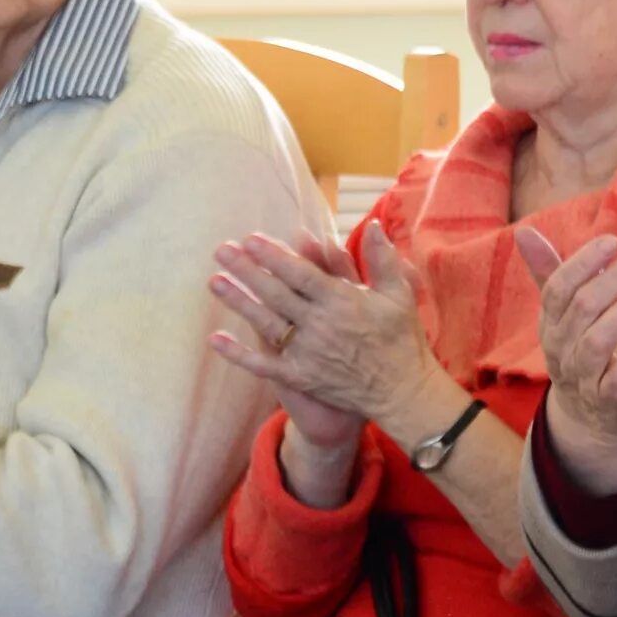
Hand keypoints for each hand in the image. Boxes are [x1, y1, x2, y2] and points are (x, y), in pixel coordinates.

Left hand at [208, 224, 440, 459]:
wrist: (403, 392)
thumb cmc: (402, 340)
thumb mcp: (399, 294)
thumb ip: (381, 258)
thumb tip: (371, 224)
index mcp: (342, 300)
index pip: (300, 273)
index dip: (273, 255)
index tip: (251, 239)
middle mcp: (320, 325)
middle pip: (275, 293)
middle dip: (247, 269)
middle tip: (221, 250)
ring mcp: (307, 353)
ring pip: (265, 322)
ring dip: (238, 301)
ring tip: (214, 281)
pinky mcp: (301, 377)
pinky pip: (264, 365)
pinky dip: (239, 354)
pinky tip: (216, 339)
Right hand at [518, 226, 616, 494]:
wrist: (596, 421)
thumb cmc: (585, 352)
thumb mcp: (567, 315)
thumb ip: (551, 274)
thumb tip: (524, 231)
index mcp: (551, 324)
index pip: (558, 289)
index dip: (583, 262)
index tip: (614, 240)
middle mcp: (561, 350)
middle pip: (582, 308)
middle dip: (616, 276)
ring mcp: (582, 378)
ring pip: (596, 342)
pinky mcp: (609, 402)